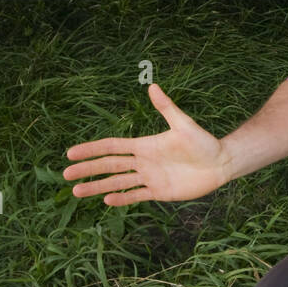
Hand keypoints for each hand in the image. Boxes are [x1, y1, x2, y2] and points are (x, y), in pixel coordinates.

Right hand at [63, 83, 230, 204]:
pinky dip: (122, 199)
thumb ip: (167, 108)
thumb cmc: (204, 142)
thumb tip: (153, 86)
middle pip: (109, 166)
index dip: (92, 149)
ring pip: (117, 183)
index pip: (111, 147)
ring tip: (76, 192)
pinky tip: (106, 201)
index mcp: (144, 145)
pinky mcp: (159, 192)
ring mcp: (149, 178)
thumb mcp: (184, 124)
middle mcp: (143, 161)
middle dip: (88, 170)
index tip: (72, 152)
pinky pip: (136, 195)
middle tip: (67, 174)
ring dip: (97, 187)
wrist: (220, 163)